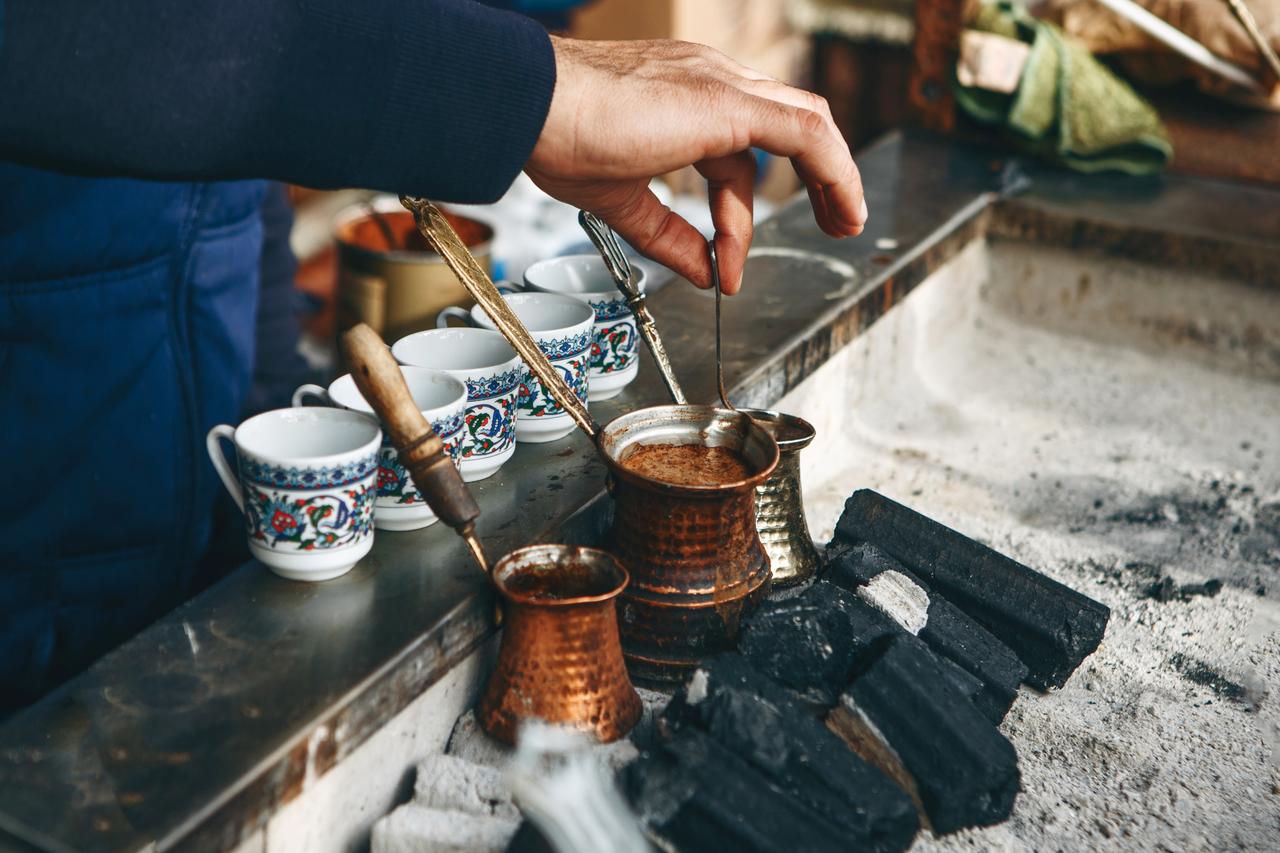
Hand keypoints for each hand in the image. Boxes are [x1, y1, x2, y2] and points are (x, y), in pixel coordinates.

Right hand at [526, 37, 865, 293]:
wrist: (531, 105)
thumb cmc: (557, 137)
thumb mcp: (622, 201)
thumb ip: (666, 235)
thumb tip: (702, 272)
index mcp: (683, 98)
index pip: (732, 157)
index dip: (734, 221)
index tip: (721, 269)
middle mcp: (710, 81)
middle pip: (785, 128)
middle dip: (815, 178)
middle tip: (833, 223)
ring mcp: (721, 85)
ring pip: (806, 123)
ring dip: (834, 176)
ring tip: (846, 223)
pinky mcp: (729, 103)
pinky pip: (806, 133)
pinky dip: (834, 170)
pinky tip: (843, 207)